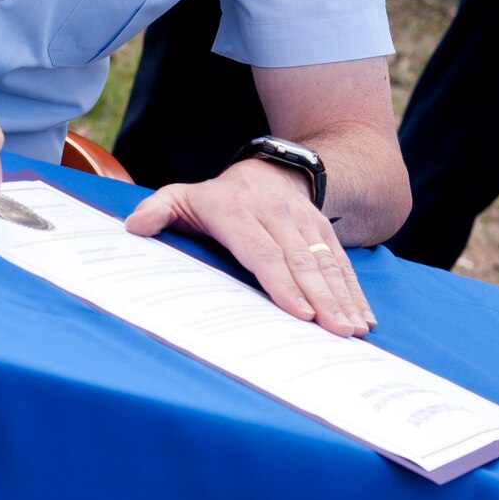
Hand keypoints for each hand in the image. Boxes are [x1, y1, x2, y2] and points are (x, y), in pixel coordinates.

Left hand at [125, 159, 374, 335]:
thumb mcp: (183, 196)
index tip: (300, 313)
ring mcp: (306, 223)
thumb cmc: (220, 198)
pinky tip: (364, 317)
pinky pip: (342, 261)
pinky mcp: (325, 231)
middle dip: (322, 300)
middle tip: (337, 332)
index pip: (264, 253)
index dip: (283, 284)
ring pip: (327, 263)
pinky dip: (355, 291)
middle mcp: (278, 216)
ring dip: (343, 299)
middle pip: (302, 262)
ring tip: (354, 329)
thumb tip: (134, 227)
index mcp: (240, 213)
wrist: (273, 167)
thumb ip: (158, 210)